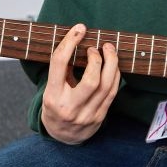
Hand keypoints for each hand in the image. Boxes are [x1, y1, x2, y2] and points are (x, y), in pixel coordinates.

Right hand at [41, 23, 119, 144]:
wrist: (62, 138)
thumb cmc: (55, 106)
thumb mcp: (50, 89)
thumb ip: (62, 69)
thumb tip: (77, 41)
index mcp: (52, 96)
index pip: (59, 64)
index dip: (70, 42)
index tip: (79, 29)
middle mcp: (70, 107)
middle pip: (91, 79)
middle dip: (98, 58)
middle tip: (97, 46)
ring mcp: (87, 115)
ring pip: (106, 86)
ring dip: (111, 63)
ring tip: (109, 49)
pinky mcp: (100, 117)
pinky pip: (112, 93)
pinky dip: (115, 75)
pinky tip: (113, 65)